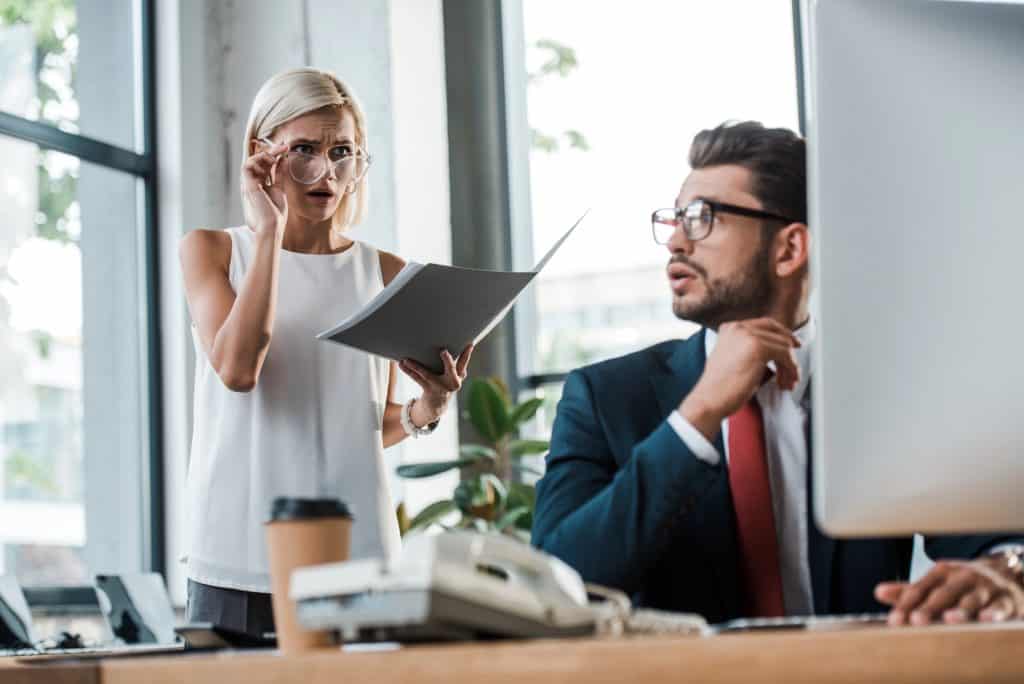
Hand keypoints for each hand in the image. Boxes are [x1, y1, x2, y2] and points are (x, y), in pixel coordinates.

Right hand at [241, 141, 287, 235]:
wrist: (272, 226)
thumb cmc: (276, 213)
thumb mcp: (280, 189)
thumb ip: (279, 175)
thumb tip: (283, 159)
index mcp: (260, 185)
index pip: (264, 166)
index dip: (273, 156)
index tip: (286, 149)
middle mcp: (253, 183)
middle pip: (259, 161)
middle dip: (271, 151)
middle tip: (284, 146)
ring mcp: (249, 184)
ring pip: (251, 161)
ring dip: (264, 154)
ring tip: (278, 153)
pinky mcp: (247, 186)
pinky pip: (247, 166)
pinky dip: (258, 159)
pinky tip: (271, 159)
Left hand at [398, 344, 473, 426]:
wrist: (437, 406)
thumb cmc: (445, 383)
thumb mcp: (453, 375)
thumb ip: (455, 363)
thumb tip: (454, 342)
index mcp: (459, 376)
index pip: (464, 363)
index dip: (467, 354)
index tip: (469, 344)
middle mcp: (452, 382)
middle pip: (451, 370)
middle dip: (448, 360)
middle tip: (443, 351)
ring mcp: (440, 387)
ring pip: (427, 374)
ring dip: (416, 366)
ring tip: (406, 359)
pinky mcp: (429, 391)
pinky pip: (417, 379)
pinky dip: (409, 371)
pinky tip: (402, 364)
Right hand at [679, 318, 800, 437]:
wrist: (709, 400)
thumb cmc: (720, 388)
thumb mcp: (735, 361)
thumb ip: (752, 351)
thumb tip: (778, 354)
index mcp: (730, 328)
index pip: (765, 325)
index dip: (782, 336)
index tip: (792, 347)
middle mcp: (738, 327)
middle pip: (777, 332)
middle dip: (789, 352)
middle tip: (794, 369)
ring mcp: (747, 335)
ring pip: (783, 345)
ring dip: (790, 366)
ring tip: (786, 382)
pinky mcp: (758, 347)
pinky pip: (785, 354)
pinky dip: (790, 369)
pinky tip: (783, 382)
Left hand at [875, 557, 1023, 625]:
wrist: (1006, 574)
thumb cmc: (963, 582)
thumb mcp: (937, 582)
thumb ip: (909, 590)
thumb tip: (878, 592)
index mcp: (941, 572)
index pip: (919, 588)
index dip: (906, 604)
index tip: (893, 621)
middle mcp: (962, 577)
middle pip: (943, 593)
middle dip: (929, 607)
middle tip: (915, 620)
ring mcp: (985, 588)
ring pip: (972, 599)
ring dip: (960, 609)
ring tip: (949, 618)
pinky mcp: (1006, 600)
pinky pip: (1000, 606)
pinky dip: (993, 612)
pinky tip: (985, 619)